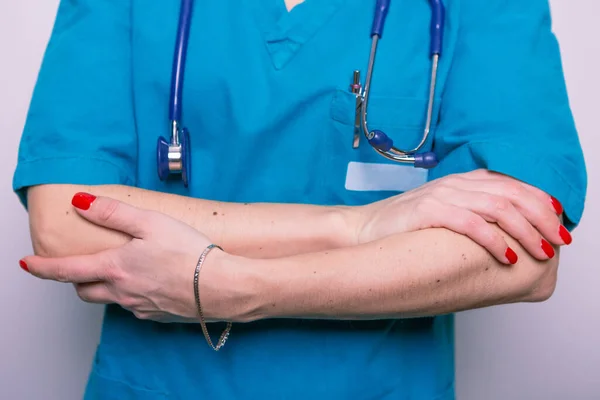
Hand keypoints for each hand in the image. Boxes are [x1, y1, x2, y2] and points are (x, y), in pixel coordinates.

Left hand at [19, 193, 228, 322]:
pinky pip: (135, 307)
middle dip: (77, 280)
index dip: (43, 268)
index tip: (28, 265)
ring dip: (107, 287)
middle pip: (85, 291)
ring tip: (123, 271)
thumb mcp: (151, 223)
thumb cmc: (190, 253)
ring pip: (111, 299)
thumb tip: (81, 202)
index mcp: (116, 268)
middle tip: (82, 267)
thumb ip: (113, 212)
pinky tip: (152, 282)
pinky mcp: (157, 315)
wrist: (221, 287)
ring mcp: (140, 307)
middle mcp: (122, 292)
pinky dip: (133, 294)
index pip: (67, 271)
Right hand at [356, 169, 570, 263]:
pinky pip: (470, 223)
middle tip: (558, 241)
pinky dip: (494, 239)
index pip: (514, 185)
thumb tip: (509, 236)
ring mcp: (441, 195)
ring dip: (525, 231)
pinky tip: (507, 256)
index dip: (542, 203)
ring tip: (540, 251)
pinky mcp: (427, 212)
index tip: (559, 224)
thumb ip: (473, 215)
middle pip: (512, 194)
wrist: (363, 231)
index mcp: (463, 182)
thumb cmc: (404, 229)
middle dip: (542, 218)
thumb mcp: (444, 214)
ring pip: (498, 207)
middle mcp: (456, 184)